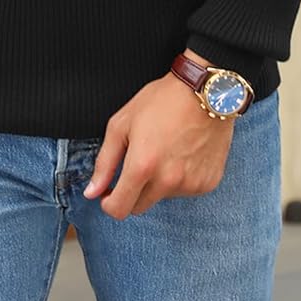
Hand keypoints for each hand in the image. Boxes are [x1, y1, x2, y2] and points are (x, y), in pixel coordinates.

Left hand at [83, 56, 234, 218]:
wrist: (206, 92)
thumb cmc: (162, 101)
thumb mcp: (122, 124)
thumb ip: (105, 162)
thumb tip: (92, 192)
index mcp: (142, 166)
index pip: (120, 209)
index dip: (109, 203)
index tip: (108, 192)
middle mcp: (167, 181)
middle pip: (139, 207)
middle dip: (132, 192)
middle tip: (137, 164)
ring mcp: (190, 184)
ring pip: (163, 197)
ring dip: (158, 183)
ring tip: (165, 150)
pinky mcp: (208, 183)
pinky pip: (185, 190)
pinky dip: (180, 179)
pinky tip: (183, 153)